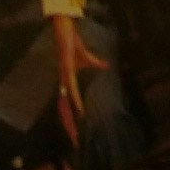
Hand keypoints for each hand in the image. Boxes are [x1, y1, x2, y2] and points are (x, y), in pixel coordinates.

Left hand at [47, 21, 102, 147]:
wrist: (63, 28)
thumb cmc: (72, 41)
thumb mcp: (86, 55)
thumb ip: (95, 63)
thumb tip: (106, 67)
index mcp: (67, 80)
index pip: (68, 103)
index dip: (71, 117)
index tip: (76, 131)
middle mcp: (63, 81)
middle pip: (65, 107)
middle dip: (70, 125)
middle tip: (76, 141)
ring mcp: (63, 76)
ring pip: (66, 101)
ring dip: (72, 116)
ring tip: (77, 131)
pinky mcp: (65, 69)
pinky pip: (71, 88)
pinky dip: (74, 98)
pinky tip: (78, 108)